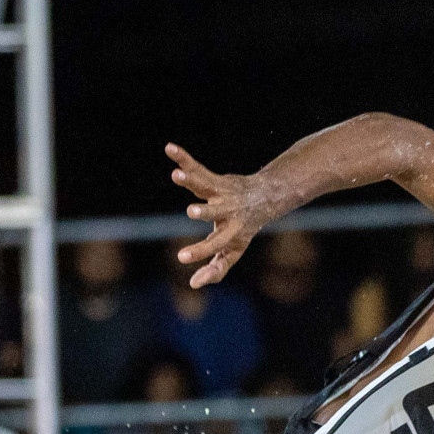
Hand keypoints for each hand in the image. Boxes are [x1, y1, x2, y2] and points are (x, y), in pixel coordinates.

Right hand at [167, 143, 281, 287]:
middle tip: (191, 211)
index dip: (200, 253)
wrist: (264, 199)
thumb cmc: (243, 229)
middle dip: (205, 212)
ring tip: (176, 175)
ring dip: (190, 180)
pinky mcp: (215, 180)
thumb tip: (194, 285)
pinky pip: (197, 167)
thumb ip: (216, 268)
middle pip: (216, 212)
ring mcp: (222, 195)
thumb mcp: (234, 251)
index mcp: (232, 233)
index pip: (216, 246)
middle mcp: (228, 213)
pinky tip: (169, 148)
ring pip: (206, 186)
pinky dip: (183, 158)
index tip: (180, 258)